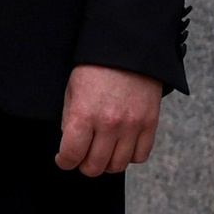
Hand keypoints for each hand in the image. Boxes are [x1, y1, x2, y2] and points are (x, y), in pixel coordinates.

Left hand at [57, 64, 160, 178]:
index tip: (64, 159)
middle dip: (84, 165)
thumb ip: (70, 119)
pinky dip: (129, 156)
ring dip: (107, 163)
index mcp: (84, 114)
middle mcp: (109, 124)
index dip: (64, 161)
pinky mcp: (150, 123)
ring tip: (102, 151)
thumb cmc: (96, 66)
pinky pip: (140, 156)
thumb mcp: (72, 89)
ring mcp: (132, 125)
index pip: (71, 155)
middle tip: (82, 156)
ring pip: (117, 166)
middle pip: (94, 166)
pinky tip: (121, 145)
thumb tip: (71, 143)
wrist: (128, 47)